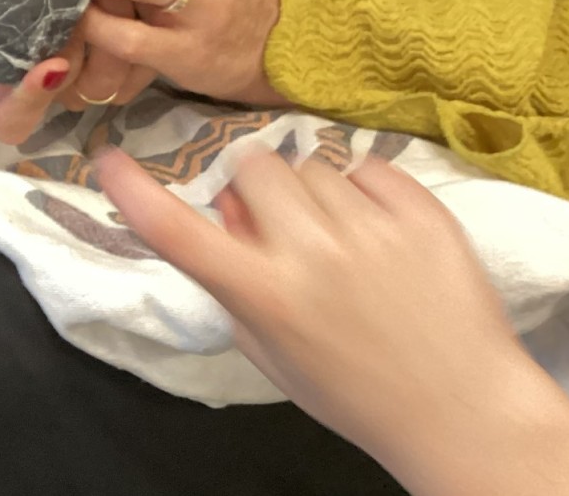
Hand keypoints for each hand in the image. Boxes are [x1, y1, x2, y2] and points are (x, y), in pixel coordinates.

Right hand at [95, 150, 568, 495]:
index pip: (176, 230)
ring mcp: (371, 229)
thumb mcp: (269, 350)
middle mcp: (312, 253)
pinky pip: (368, 166)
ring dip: (308, 191)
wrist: (461, 409)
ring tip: (336, 238)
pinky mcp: (424, 214)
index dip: (132, 190)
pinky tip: (373, 230)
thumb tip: (226, 208)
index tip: (107, 158)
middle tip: (272, 220)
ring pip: (309, 164)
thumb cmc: (352, 390)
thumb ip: (234, 281)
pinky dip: (362, 189)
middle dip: (251, 186)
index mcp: (264, 295)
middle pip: (251, 166)